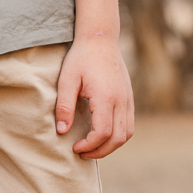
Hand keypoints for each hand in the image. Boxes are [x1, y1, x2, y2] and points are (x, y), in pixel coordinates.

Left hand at [54, 34, 133, 158]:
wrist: (100, 39)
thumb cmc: (81, 58)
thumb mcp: (66, 80)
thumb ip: (64, 106)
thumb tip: (62, 131)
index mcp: (106, 97)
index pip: (103, 132)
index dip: (89, 145)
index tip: (75, 147)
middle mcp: (122, 101)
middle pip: (118, 138)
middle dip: (100, 151)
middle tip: (82, 153)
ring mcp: (128, 99)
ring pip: (127, 133)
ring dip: (111, 145)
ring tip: (92, 147)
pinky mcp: (129, 98)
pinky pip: (129, 124)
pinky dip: (118, 135)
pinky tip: (101, 134)